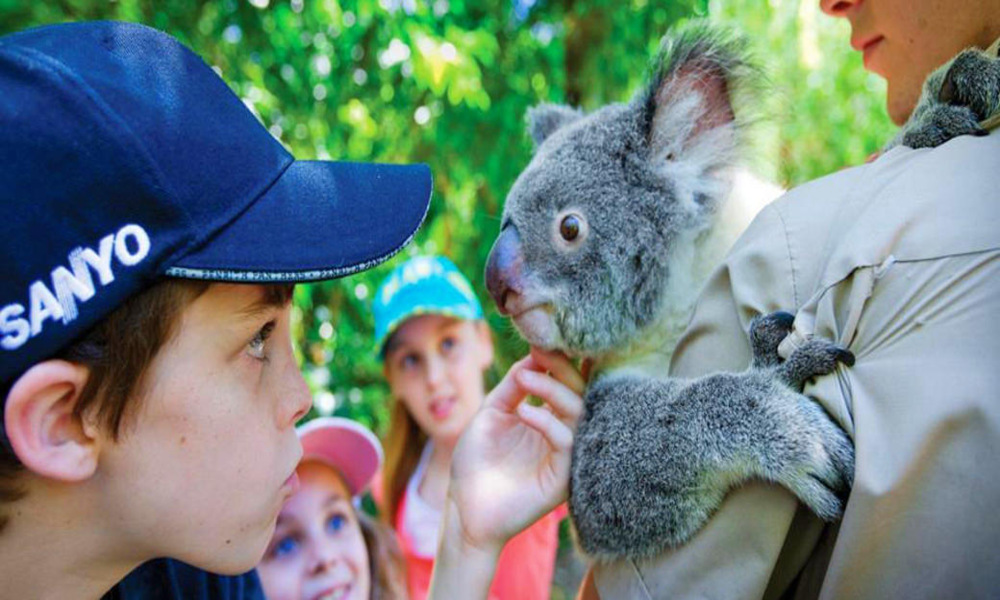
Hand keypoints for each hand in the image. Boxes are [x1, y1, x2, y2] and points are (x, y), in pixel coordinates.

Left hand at [448, 347, 584, 552]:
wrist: (465, 507)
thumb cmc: (476, 461)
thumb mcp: (492, 412)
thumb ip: (514, 385)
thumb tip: (535, 353)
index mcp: (549, 418)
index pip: (567, 384)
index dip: (560, 361)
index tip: (541, 341)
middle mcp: (562, 433)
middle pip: (580, 393)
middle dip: (562, 368)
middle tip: (541, 352)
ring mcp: (565, 455)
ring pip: (579, 413)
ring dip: (553, 389)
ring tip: (526, 377)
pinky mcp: (563, 477)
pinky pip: (567, 442)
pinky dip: (548, 421)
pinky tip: (524, 411)